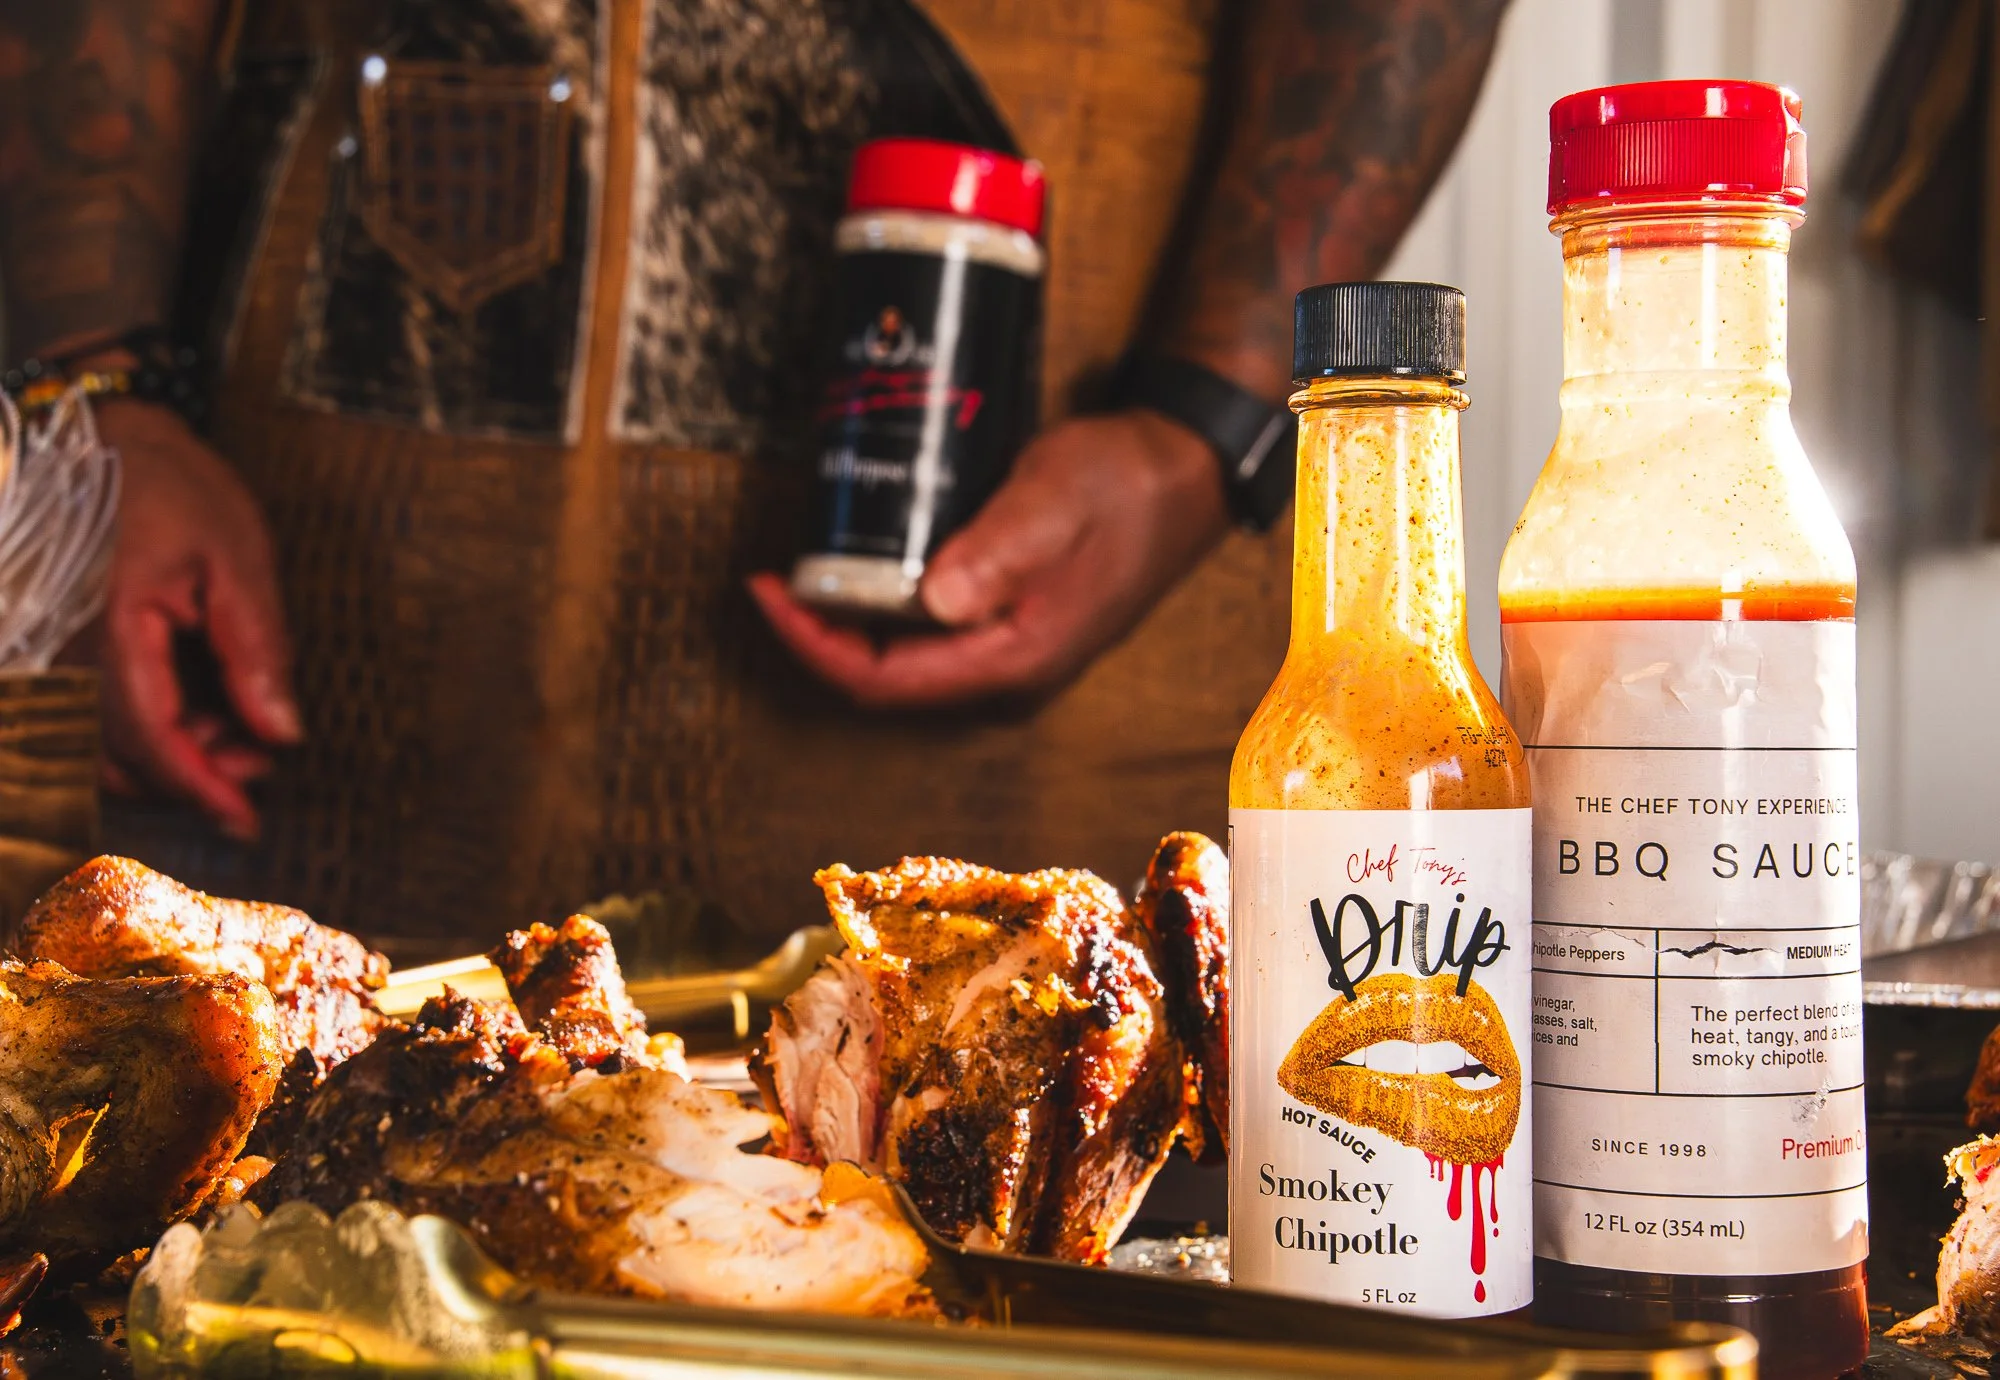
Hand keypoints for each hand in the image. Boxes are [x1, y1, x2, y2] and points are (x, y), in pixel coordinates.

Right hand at [95, 399, 299, 838]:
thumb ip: (257, 650)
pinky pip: (90, 718)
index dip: (202, 789)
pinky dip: (146, 733)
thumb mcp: (238, 557)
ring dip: (172, 759)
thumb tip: (281, 732)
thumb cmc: (172, 487)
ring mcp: (55, 654)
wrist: (106, 438)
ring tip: (237, 732)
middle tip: (260, 758)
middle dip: (197, 774)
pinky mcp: (59, 651)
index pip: (151, 738)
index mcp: (110, 629)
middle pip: (123, 755)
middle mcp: (66, 652)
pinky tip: (198, 715)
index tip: (247, 821)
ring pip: (102, 746)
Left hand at [750, 410, 1229, 706]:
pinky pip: (927, 634)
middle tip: (775, 571)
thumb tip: (932, 601)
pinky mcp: (1011, 629)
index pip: (881, 680)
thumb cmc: (1126, 482)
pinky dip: (884, 603)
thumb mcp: (1056, 498)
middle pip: (882, 679)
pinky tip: (865, 559)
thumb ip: (997, 551)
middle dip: (818, 633)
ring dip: (849, 618)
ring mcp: (1010, 657)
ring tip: (808, 561)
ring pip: (902, 659)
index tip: (767, 589)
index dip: (811, 643)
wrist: (1188, 475)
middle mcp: (1007, 675)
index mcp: (1013, 659)